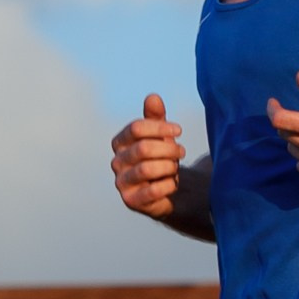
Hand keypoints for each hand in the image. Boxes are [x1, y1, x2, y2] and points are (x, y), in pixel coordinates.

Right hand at [111, 94, 185, 218]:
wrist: (166, 190)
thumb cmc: (161, 157)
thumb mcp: (160, 135)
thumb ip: (156, 117)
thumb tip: (153, 97)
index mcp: (120, 142)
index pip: (136, 128)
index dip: (160, 127)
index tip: (179, 130)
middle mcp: (116, 162)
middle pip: (143, 148)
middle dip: (168, 149)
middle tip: (182, 152)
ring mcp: (121, 183)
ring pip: (146, 169)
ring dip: (168, 167)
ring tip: (175, 167)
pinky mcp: (131, 201)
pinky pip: (152, 191)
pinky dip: (168, 185)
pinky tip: (172, 183)